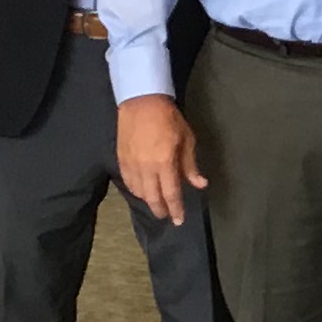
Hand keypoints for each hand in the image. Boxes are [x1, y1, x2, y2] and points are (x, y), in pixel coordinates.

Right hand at [115, 94, 204, 225]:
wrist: (141, 101)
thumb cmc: (169, 118)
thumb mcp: (186, 139)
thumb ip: (191, 165)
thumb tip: (201, 184)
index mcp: (164, 163)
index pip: (171, 193)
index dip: (176, 208)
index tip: (179, 220)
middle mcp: (146, 168)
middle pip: (152, 197)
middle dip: (161, 210)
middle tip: (167, 217)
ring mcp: (131, 164)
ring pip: (139, 192)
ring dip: (149, 201)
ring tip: (157, 204)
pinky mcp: (121, 159)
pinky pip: (128, 182)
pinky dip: (136, 190)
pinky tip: (142, 192)